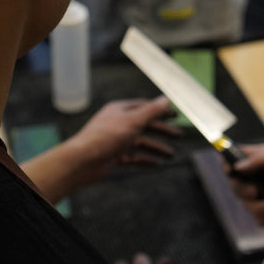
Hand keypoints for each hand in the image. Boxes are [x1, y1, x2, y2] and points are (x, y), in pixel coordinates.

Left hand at [21, 97, 179, 200]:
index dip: (160, 111)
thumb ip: (151, 111)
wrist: (83, 161)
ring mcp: (116, 141)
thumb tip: (166, 99)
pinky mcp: (114, 156)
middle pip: (145, 126)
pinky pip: (133, 157)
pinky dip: (145, 160)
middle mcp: (118, 124)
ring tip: (171, 155)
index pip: (144, 107)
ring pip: (141, 143)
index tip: (174, 115)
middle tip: (179, 136)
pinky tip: (156, 164)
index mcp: (120, 110)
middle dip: (162, 131)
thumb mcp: (133, 121)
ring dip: (156, 148)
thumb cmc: (105, 137)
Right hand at [228, 142, 263, 225]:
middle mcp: (260, 176)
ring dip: (257, 207)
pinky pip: (259, 218)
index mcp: (259, 159)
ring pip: (247, 204)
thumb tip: (237, 167)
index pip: (235, 160)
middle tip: (255, 192)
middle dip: (243, 191)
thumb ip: (259, 158)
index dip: (228, 166)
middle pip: (237, 186)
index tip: (231, 172)